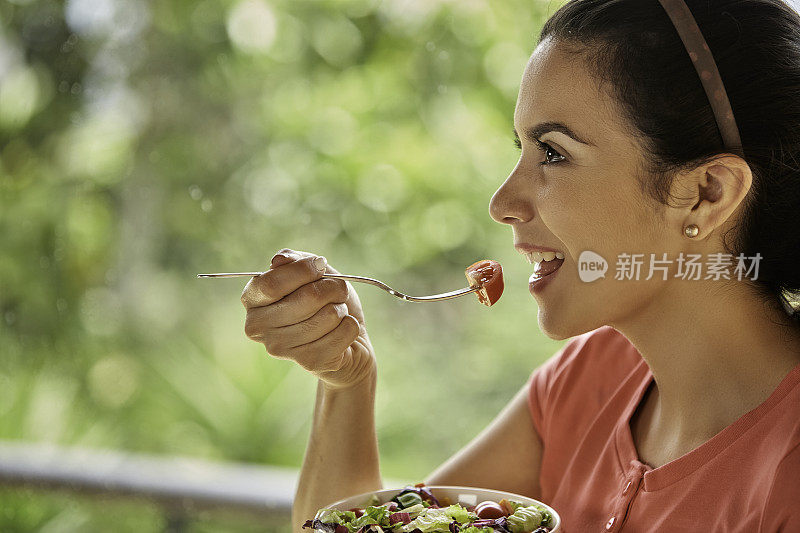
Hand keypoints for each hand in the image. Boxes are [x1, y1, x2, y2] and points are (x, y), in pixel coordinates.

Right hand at [241, 249, 375, 388]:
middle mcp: (259, 327)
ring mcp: (281, 348)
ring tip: (336, 314)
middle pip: (306, 298)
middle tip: (339, 290)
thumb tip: (279, 260)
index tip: (321, 265)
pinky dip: (352, 326)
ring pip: (329, 315)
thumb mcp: (311, 273)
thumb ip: (294, 260)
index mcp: (253, 300)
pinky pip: (344, 331)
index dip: (302, 270)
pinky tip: (342, 331)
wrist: (346, 340)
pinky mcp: (308, 362)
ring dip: (341, 309)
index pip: (272, 283)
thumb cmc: (325, 301)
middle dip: (333, 288)